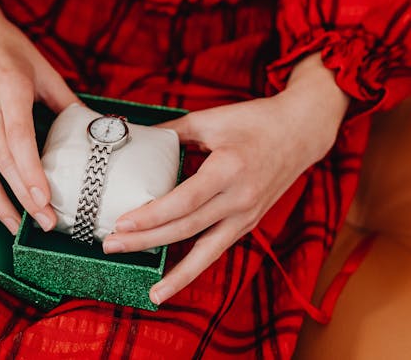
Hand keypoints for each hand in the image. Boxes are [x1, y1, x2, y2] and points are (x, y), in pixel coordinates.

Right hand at [0, 0, 78, 234]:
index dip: (32, 174)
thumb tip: (95, 130)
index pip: (20, 141)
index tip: (45, 202)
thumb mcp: (43, 69)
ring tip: (15, 225)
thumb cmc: (10, 48)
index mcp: (10, 90)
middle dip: (23, 197)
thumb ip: (66, 102)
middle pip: (1, 161)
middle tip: (44, 224)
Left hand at [102, 54, 349, 304]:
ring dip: (174, 272)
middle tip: (110, 245)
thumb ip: (171, 132)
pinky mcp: (248, 224)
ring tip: (150, 291)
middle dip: (146, 241)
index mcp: (228, 168)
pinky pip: (217, 251)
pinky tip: (173, 284)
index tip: (121, 222)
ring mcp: (247, 215)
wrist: (300, 131)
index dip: (152, 215)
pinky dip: (194, 270)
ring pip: (205, 252)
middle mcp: (240, 198)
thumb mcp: (210, 119)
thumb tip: (135, 139)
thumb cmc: (254, 121)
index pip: (184, 200)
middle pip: (186, 228)